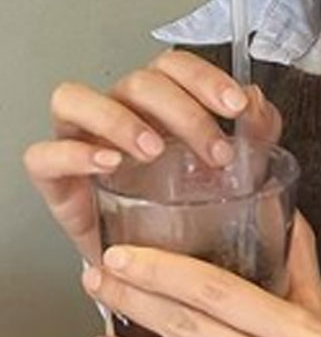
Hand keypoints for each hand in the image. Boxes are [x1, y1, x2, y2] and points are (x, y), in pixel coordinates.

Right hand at [22, 49, 282, 266]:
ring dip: (118, 119)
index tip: (236, 107)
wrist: (153, 269)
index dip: (204, 78)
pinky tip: (108, 164)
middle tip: (215, 152)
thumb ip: (252, 138)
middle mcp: (117, 112)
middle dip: (181, 111)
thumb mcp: (229, 177)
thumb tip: (260, 105)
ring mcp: (79, 140)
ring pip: (75, 99)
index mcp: (159, 104)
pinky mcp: (55, 178)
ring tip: (154, 151)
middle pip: (137, 81)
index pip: (174, 67)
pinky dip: (75, 154)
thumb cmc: (185, 213)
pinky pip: (45, 155)